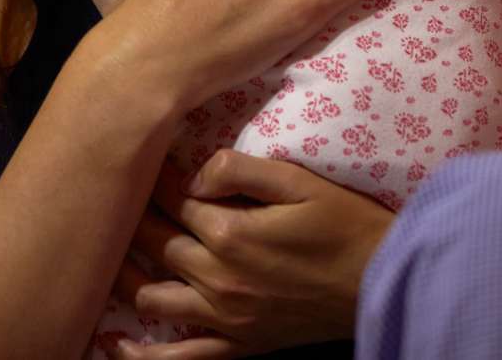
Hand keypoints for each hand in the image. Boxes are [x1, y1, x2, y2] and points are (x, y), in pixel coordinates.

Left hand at [110, 151, 395, 357]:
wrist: (382, 278)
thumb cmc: (345, 223)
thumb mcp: (301, 181)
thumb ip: (241, 170)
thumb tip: (194, 174)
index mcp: (230, 232)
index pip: (173, 200)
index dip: (156, 177)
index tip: (147, 160)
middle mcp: (217, 278)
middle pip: (153, 243)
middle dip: (135, 216)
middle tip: (126, 198)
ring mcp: (223, 317)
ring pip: (149, 296)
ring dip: (130, 272)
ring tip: (123, 251)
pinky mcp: (237, 343)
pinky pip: (176, 357)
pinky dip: (141, 352)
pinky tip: (119, 342)